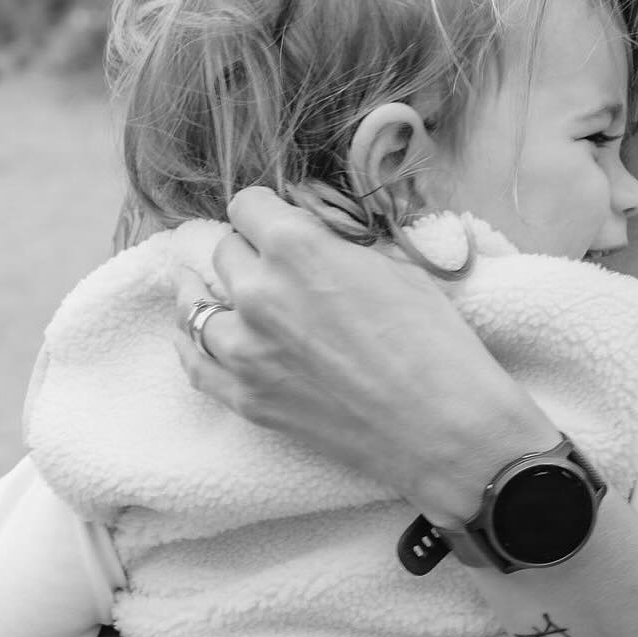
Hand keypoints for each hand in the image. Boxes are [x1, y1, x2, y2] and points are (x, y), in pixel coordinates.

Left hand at [170, 188, 548, 526]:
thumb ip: (340, 248)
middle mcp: (258, 293)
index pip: (248, 205)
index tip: (275, 218)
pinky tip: (193, 335)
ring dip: (205, 293)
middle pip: (225, 253)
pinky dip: (192, 345)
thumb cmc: (436, 346)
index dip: (265, 209)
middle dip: (247, 252)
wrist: (446, 431)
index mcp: (295, 248)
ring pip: (196, 307)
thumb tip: (319, 240)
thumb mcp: (396, 268)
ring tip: (202, 288)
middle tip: (267, 264)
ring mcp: (245, 352)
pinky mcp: (247, 400)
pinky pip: (196, 364)